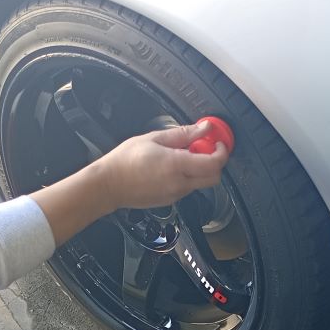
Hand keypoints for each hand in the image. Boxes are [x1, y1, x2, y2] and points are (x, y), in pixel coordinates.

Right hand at [97, 122, 228, 210]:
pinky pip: (188, 188)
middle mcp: (180, 183)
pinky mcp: (170, 201)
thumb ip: (183, 134)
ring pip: (201, 183)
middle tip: (203, 149)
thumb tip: (204, 128)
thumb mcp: (154, 138)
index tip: (217, 143)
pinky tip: (171, 168)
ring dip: (200, 169)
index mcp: (177, 165)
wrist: (108, 185)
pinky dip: (188, 177)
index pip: (214, 163)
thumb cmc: (125, 160)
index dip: (222, 152)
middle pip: (214, 178)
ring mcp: (176, 195)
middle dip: (215, 163)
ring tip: (181, 156)